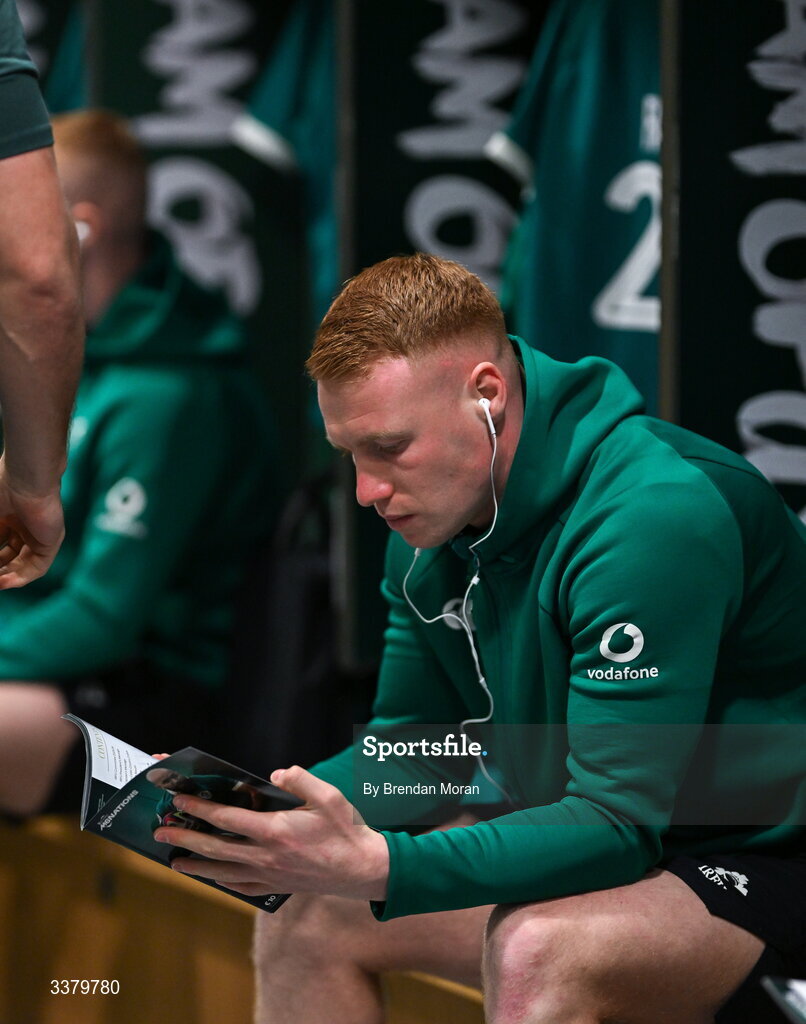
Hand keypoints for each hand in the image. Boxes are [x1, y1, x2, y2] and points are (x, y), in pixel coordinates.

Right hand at [0, 459, 64, 587]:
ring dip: (6, 577)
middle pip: (9, 556)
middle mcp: (24, 526)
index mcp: (8, 516)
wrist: (26, 479)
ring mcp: (38, 535)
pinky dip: (20, 578)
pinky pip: (37, 567)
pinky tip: (2, 583)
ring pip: (23, 564)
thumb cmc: (1, 490)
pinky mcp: (51, 542)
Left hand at [153, 766, 389, 900]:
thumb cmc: (346, 830)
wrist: (362, 870)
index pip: (227, 819)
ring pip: (223, 871)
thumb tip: (275, 774)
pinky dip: (222, 881)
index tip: (180, 800)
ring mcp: (270, 874)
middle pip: (215, 847)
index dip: (200, 808)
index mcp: (275, 830)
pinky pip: (242, 886)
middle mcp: (266, 856)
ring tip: (175, 860)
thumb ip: (300, 779)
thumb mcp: (328, 796)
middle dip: (184, 839)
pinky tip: (213, 876)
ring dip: (196, 865)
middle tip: (161, 834)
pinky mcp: (276, 887)